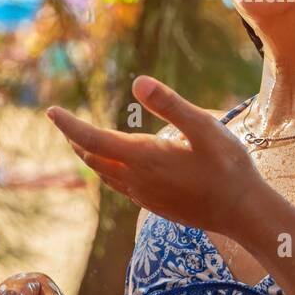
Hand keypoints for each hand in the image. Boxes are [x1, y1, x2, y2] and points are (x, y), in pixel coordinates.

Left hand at [47, 76, 262, 239]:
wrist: (243, 213)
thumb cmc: (229, 167)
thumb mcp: (205, 126)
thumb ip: (170, 105)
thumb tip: (137, 81)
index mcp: (144, 158)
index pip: (92, 140)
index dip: (69, 125)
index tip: (51, 111)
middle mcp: (137, 180)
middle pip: (93, 159)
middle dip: (75, 140)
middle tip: (62, 121)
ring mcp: (145, 196)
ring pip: (105, 175)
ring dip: (90, 156)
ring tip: (83, 141)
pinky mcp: (155, 206)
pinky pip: (120, 186)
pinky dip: (109, 170)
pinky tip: (119, 164)